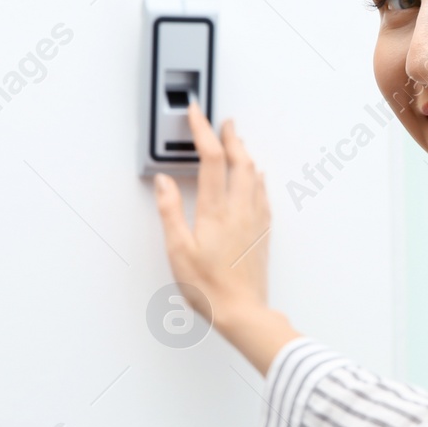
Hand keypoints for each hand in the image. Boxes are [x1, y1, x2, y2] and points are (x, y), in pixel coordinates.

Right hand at [152, 102, 270, 334]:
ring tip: (237, 142)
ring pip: (254, 174)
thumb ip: (171, 211)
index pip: (211, 158)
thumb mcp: (178, 250)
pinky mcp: (262, 232)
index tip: (196, 113)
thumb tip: (164, 182)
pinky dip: (256, 177)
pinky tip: (255, 177)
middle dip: (230, 136)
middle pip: (239, 160)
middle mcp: (240, 209)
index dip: (203, 131)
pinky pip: (263, 193)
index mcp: (217, 211)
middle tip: (223, 121)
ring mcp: (255, 220)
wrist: (243, 312)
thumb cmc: (209, 288)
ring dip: (245, 153)